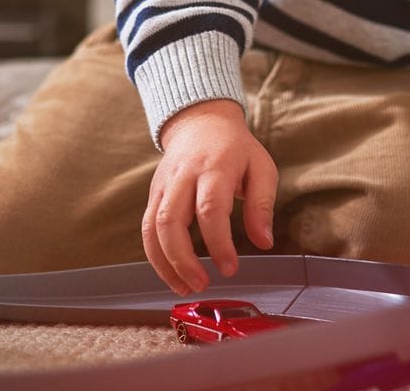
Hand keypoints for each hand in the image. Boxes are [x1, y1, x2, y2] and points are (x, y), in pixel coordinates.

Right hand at [144, 99, 278, 293]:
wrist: (200, 122)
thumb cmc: (234, 148)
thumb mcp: (261, 168)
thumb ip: (262, 205)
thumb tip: (264, 241)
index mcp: (214, 168)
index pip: (210, 209)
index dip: (218, 243)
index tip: (230, 268)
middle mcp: (183, 177)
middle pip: (170, 221)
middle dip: (182, 259)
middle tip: (202, 284)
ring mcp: (163, 185)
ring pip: (152, 228)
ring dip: (165, 263)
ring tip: (185, 287)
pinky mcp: (153, 194)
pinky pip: (146, 229)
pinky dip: (155, 256)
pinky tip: (172, 274)